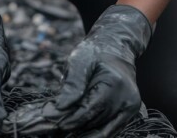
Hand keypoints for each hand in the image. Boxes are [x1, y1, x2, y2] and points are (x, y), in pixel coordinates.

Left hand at [5, 4, 152, 136]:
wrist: (116, 47)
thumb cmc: (95, 51)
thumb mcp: (80, 59)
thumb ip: (72, 83)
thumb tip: (60, 108)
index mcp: (115, 84)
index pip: (88, 109)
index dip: (67, 118)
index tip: (48, 119)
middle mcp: (126, 100)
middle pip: (93, 122)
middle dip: (69, 126)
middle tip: (47, 128)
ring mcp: (129, 109)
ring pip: (100, 131)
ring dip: (79, 133)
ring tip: (57, 133)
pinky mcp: (127, 114)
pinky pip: (108, 131)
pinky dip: (91, 134)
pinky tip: (74, 134)